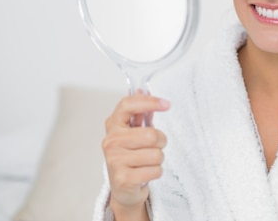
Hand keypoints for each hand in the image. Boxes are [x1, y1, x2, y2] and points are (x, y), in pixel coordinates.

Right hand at [102, 93, 168, 215]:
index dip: (149, 102)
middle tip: (155, 147)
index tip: (166, 104)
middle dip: (161, 141)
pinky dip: (156, 172)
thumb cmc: (130, 156)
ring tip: (147, 162)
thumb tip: (142, 90)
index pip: (128, 105)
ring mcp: (115, 160)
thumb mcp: (133, 133)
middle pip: (151, 135)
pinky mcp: (123, 178)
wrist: (123, 187)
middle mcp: (111, 141)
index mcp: (113, 126)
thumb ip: (140, 114)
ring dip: (158, 159)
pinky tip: (145, 173)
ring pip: (156, 154)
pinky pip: (155, 170)